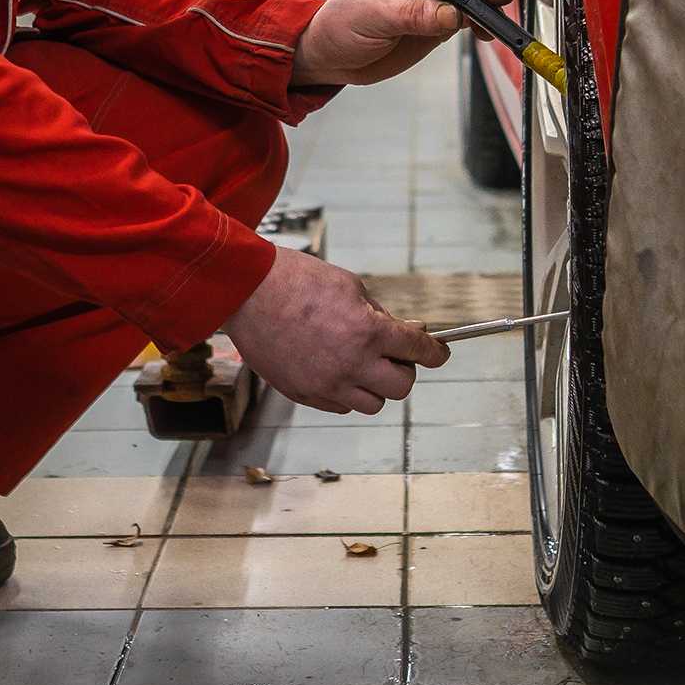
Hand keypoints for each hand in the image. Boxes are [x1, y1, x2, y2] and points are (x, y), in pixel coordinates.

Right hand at [224, 247, 449, 413]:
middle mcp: (350, 365)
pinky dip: (346, 392)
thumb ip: (380, 314)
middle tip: (395, 354)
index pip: (419, 352)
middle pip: (401, 388)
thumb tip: (404, 332)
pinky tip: (335, 368)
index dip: (436, 353)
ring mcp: (325, 385)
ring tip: (361, 362)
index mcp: (367, 332)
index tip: (439, 353)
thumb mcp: (350, 286)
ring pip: (372, 404)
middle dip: (404, 370)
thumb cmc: (297, 280)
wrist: (245, 291)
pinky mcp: (303, 394)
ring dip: (375, 385)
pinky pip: (340, 405)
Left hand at [290, 0, 511, 87]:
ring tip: (496, 14)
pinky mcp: (438, 24)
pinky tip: (486, 32)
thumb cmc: (341, 24)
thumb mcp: (373, 16)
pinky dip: (480, 24)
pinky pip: (466, 19)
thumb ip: (413, 14)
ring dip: (486, 2)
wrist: (334, 57)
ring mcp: (431, 0)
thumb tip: (451, 15)